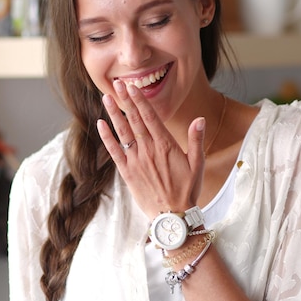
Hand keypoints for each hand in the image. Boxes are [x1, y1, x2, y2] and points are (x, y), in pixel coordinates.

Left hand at [96, 80, 205, 218]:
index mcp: (166, 145)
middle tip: (117, 83)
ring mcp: (136, 161)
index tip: (133, 87)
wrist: (173, 216)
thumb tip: (200, 119)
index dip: (140, 101)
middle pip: (134, 120)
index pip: (150, 117)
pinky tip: (100, 125)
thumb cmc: (187, 190)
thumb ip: (196, 140)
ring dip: (114, 114)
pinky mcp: (127, 173)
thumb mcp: (198, 164)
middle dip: (125, 100)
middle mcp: (148, 150)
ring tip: (106, 98)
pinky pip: (114, 152)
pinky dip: (106, 138)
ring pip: (122, 133)